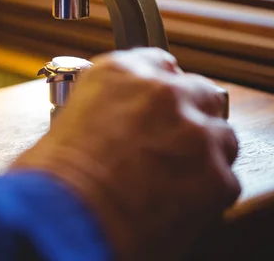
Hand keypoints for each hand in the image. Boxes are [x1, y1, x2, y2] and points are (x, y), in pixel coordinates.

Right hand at [12, 48, 239, 259]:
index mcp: (120, 73)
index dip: (161, 88)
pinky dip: (205, 191)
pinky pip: (223, 179)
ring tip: (172, 177)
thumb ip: (106, 108)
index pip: (159, 63)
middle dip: (188, 115)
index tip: (159, 105)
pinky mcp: (214, 175)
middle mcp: (162, 93)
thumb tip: (119, 123)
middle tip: (169, 143)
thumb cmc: (54, 176)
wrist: (65, 216)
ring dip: (202, 152)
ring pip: (219, 134)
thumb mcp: (68, 119)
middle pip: (198, 91)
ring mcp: (193, 132)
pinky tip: (176, 201)